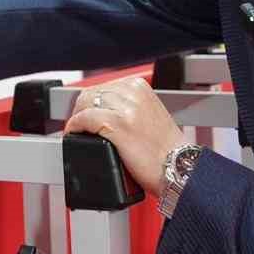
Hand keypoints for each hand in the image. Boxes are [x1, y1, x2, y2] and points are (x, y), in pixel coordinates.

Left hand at [64, 76, 189, 196]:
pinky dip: (75, 126)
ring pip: (85, 104)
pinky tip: (74, 134)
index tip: (84, 113)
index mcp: (139, 86)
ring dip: (77, 118)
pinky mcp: (118, 125)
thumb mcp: (148, 114)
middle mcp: (133, 93)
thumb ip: (128, 106)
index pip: (102, 86)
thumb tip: (102, 109)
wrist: (179, 167)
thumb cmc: (166, 148)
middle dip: (80, 109)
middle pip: (91, 93)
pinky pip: (85, 119)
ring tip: (78, 131)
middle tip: (79, 126)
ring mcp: (126, 108)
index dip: (88, 102)